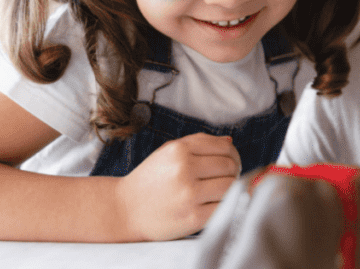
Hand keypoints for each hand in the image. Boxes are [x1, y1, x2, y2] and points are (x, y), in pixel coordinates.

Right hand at [115, 132, 240, 240]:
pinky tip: (216, 204)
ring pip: (230, 186)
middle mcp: (184, 169)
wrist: (125, 210)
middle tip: (228, 178)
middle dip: (234, 171)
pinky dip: (226, 206)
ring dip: (231, 188)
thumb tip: (230, 142)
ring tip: (222, 191)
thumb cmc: (151, 180)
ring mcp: (189, 194)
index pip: (224, 148)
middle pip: (229, 166)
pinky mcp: (193, 217)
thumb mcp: (168, 153)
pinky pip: (224, 207)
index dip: (233, 155)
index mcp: (179, 150)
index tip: (230, 163)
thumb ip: (199, 144)